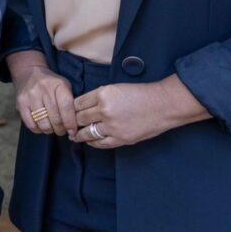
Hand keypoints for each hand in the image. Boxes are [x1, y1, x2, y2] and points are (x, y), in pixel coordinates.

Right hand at [8, 51, 77, 137]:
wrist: (30, 73)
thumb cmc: (51, 84)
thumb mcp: (64, 86)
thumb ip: (71, 103)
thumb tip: (75, 126)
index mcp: (58, 84)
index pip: (66, 107)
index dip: (71, 123)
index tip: (72, 131)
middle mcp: (44, 89)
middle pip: (55, 118)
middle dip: (61, 129)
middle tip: (62, 131)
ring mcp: (31, 96)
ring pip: (43, 124)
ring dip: (50, 130)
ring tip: (52, 128)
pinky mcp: (21, 103)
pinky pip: (31, 124)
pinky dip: (38, 129)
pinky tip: (41, 126)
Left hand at [74, 75, 210, 148]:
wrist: (162, 105)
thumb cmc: (142, 94)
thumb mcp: (117, 88)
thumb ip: (100, 96)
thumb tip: (84, 105)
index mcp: (103, 94)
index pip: (79, 103)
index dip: (72, 108)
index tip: (70, 111)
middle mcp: (105, 110)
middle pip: (80, 118)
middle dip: (73, 121)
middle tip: (68, 124)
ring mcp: (112, 126)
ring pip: (87, 132)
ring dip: (79, 134)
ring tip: (74, 135)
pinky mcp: (120, 139)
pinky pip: (99, 143)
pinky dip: (92, 142)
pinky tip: (89, 141)